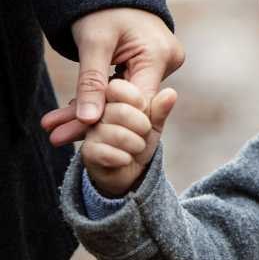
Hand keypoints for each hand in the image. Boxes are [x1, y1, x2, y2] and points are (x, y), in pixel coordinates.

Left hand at [41, 7, 184, 145]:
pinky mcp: (151, 65)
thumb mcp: (93, 42)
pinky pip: (125, 89)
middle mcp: (168, 62)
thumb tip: (88, 120)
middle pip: (129, 104)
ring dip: (91, 112)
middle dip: (91, 120)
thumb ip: (91, 82)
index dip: (107, 120)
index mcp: (159, 56)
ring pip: (125, 99)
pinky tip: (72, 113)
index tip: (71, 136)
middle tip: (55, 136)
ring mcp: (162, 64)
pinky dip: (100, 98)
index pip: (137, 102)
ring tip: (55, 128)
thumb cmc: (101, 6)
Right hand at [81, 79, 176, 197]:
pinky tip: (126, 159)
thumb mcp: (154, 122)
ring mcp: (91, 131)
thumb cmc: (140, 139)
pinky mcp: (88, 151)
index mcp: (112, 98)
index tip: (144, 107)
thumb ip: (159, 109)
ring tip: (137, 146)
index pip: (117, 88)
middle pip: (120, 111)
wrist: (131, 171)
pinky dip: (124, 158)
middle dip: (142, 125)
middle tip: (144, 132)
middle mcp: (97, 112)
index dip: (136, 99)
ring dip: (136, 144)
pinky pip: (105, 152)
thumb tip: (170, 93)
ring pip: (116, 133)